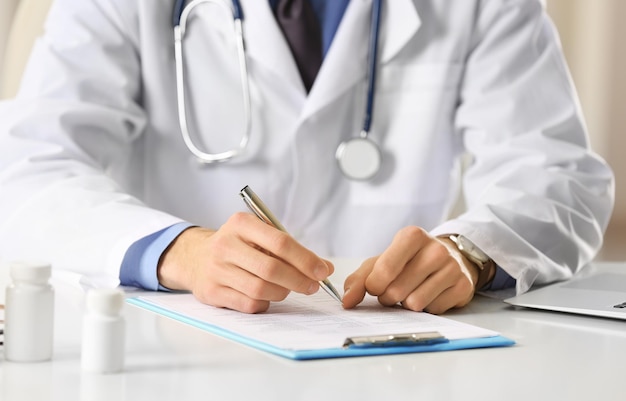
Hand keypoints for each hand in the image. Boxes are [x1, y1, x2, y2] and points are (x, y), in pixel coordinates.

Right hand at [157, 212, 333, 312]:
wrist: (195, 257)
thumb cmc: (238, 246)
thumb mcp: (260, 237)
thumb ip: (291, 250)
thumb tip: (325, 268)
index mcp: (241, 224)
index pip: (280, 242)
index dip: (305, 259)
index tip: (322, 271)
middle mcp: (225, 244)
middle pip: (271, 268)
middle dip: (298, 280)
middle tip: (312, 286)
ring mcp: (216, 269)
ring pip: (260, 289)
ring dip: (282, 292)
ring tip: (287, 289)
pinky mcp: (211, 292)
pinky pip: (248, 304)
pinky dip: (264, 303)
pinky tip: (266, 296)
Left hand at [342, 226, 484, 313]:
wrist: (451, 257)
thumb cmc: (410, 260)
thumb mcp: (383, 261)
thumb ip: (360, 279)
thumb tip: (347, 301)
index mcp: (411, 236)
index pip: (384, 270)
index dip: (374, 286)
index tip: (376, 285)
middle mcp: (435, 249)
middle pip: (397, 291)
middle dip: (389, 297)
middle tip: (394, 290)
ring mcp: (452, 268)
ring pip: (415, 303)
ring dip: (406, 304)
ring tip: (411, 291)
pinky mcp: (463, 287)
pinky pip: (433, 310)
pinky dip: (426, 308)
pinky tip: (430, 294)